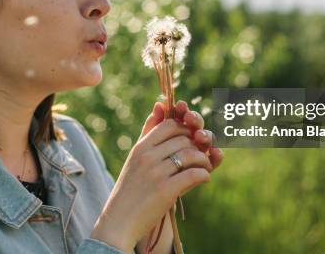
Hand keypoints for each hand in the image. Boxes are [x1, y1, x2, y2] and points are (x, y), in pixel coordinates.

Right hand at [91, 103, 212, 252]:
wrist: (119, 221)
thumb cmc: (130, 188)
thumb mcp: (136, 156)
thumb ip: (149, 131)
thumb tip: (160, 103)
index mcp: (141, 147)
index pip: (170, 125)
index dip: (186, 129)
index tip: (191, 139)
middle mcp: (147, 156)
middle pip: (184, 138)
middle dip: (198, 145)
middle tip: (202, 154)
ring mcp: (156, 173)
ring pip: (192, 154)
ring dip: (204, 160)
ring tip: (205, 167)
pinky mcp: (165, 191)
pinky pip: (194, 175)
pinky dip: (204, 175)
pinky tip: (204, 178)